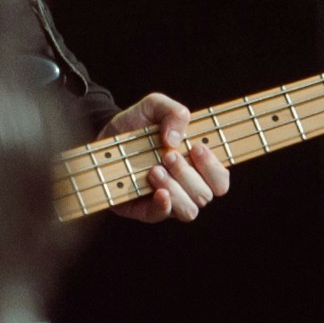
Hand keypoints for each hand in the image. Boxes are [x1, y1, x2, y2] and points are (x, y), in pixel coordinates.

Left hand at [104, 93, 231, 223]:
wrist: (104, 133)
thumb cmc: (137, 122)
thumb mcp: (155, 106)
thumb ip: (174, 112)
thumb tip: (175, 140)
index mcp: (196, 165)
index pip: (220, 180)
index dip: (214, 168)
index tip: (196, 147)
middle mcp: (186, 186)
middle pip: (206, 195)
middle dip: (188, 174)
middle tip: (167, 156)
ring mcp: (167, 200)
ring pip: (189, 210)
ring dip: (176, 189)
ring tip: (154, 170)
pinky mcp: (144, 209)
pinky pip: (161, 216)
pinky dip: (163, 206)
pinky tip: (157, 191)